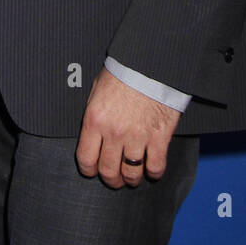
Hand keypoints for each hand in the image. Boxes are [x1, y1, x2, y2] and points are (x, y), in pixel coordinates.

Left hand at [75, 67, 179, 187]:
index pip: (86, 159)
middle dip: (110, 180)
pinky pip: (155, 166)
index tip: (92, 171)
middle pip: (108, 171)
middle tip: (114, 180)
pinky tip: (151, 170)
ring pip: (131, 173)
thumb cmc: (122, 73)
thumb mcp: (97, 90)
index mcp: (95, 120)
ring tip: (132, 178)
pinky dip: (154, 173)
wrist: (150, 64)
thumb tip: (90, 133)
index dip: (88, 170)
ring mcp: (138, 137)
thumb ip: (93, 115)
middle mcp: (114, 133)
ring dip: (131, 179)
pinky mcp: (159, 137)